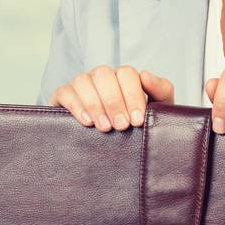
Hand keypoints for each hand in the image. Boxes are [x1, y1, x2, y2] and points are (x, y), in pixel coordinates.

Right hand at [48, 64, 175, 129]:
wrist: (117, 151)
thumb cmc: (136, 124)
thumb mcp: (157, 108)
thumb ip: (161, 90)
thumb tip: (145, 74)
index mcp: (123, 77)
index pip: (127, 74)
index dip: (132, 95)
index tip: (137, 120)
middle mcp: (102, 77)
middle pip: (104, 74)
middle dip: (114, 102)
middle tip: (121, 126)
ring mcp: (82, 85)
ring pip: (83, 80)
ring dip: (95, 104)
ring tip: (104, 127)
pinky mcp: (64, 96)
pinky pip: (65, 92)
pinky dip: (76, 105)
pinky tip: (87, 121)